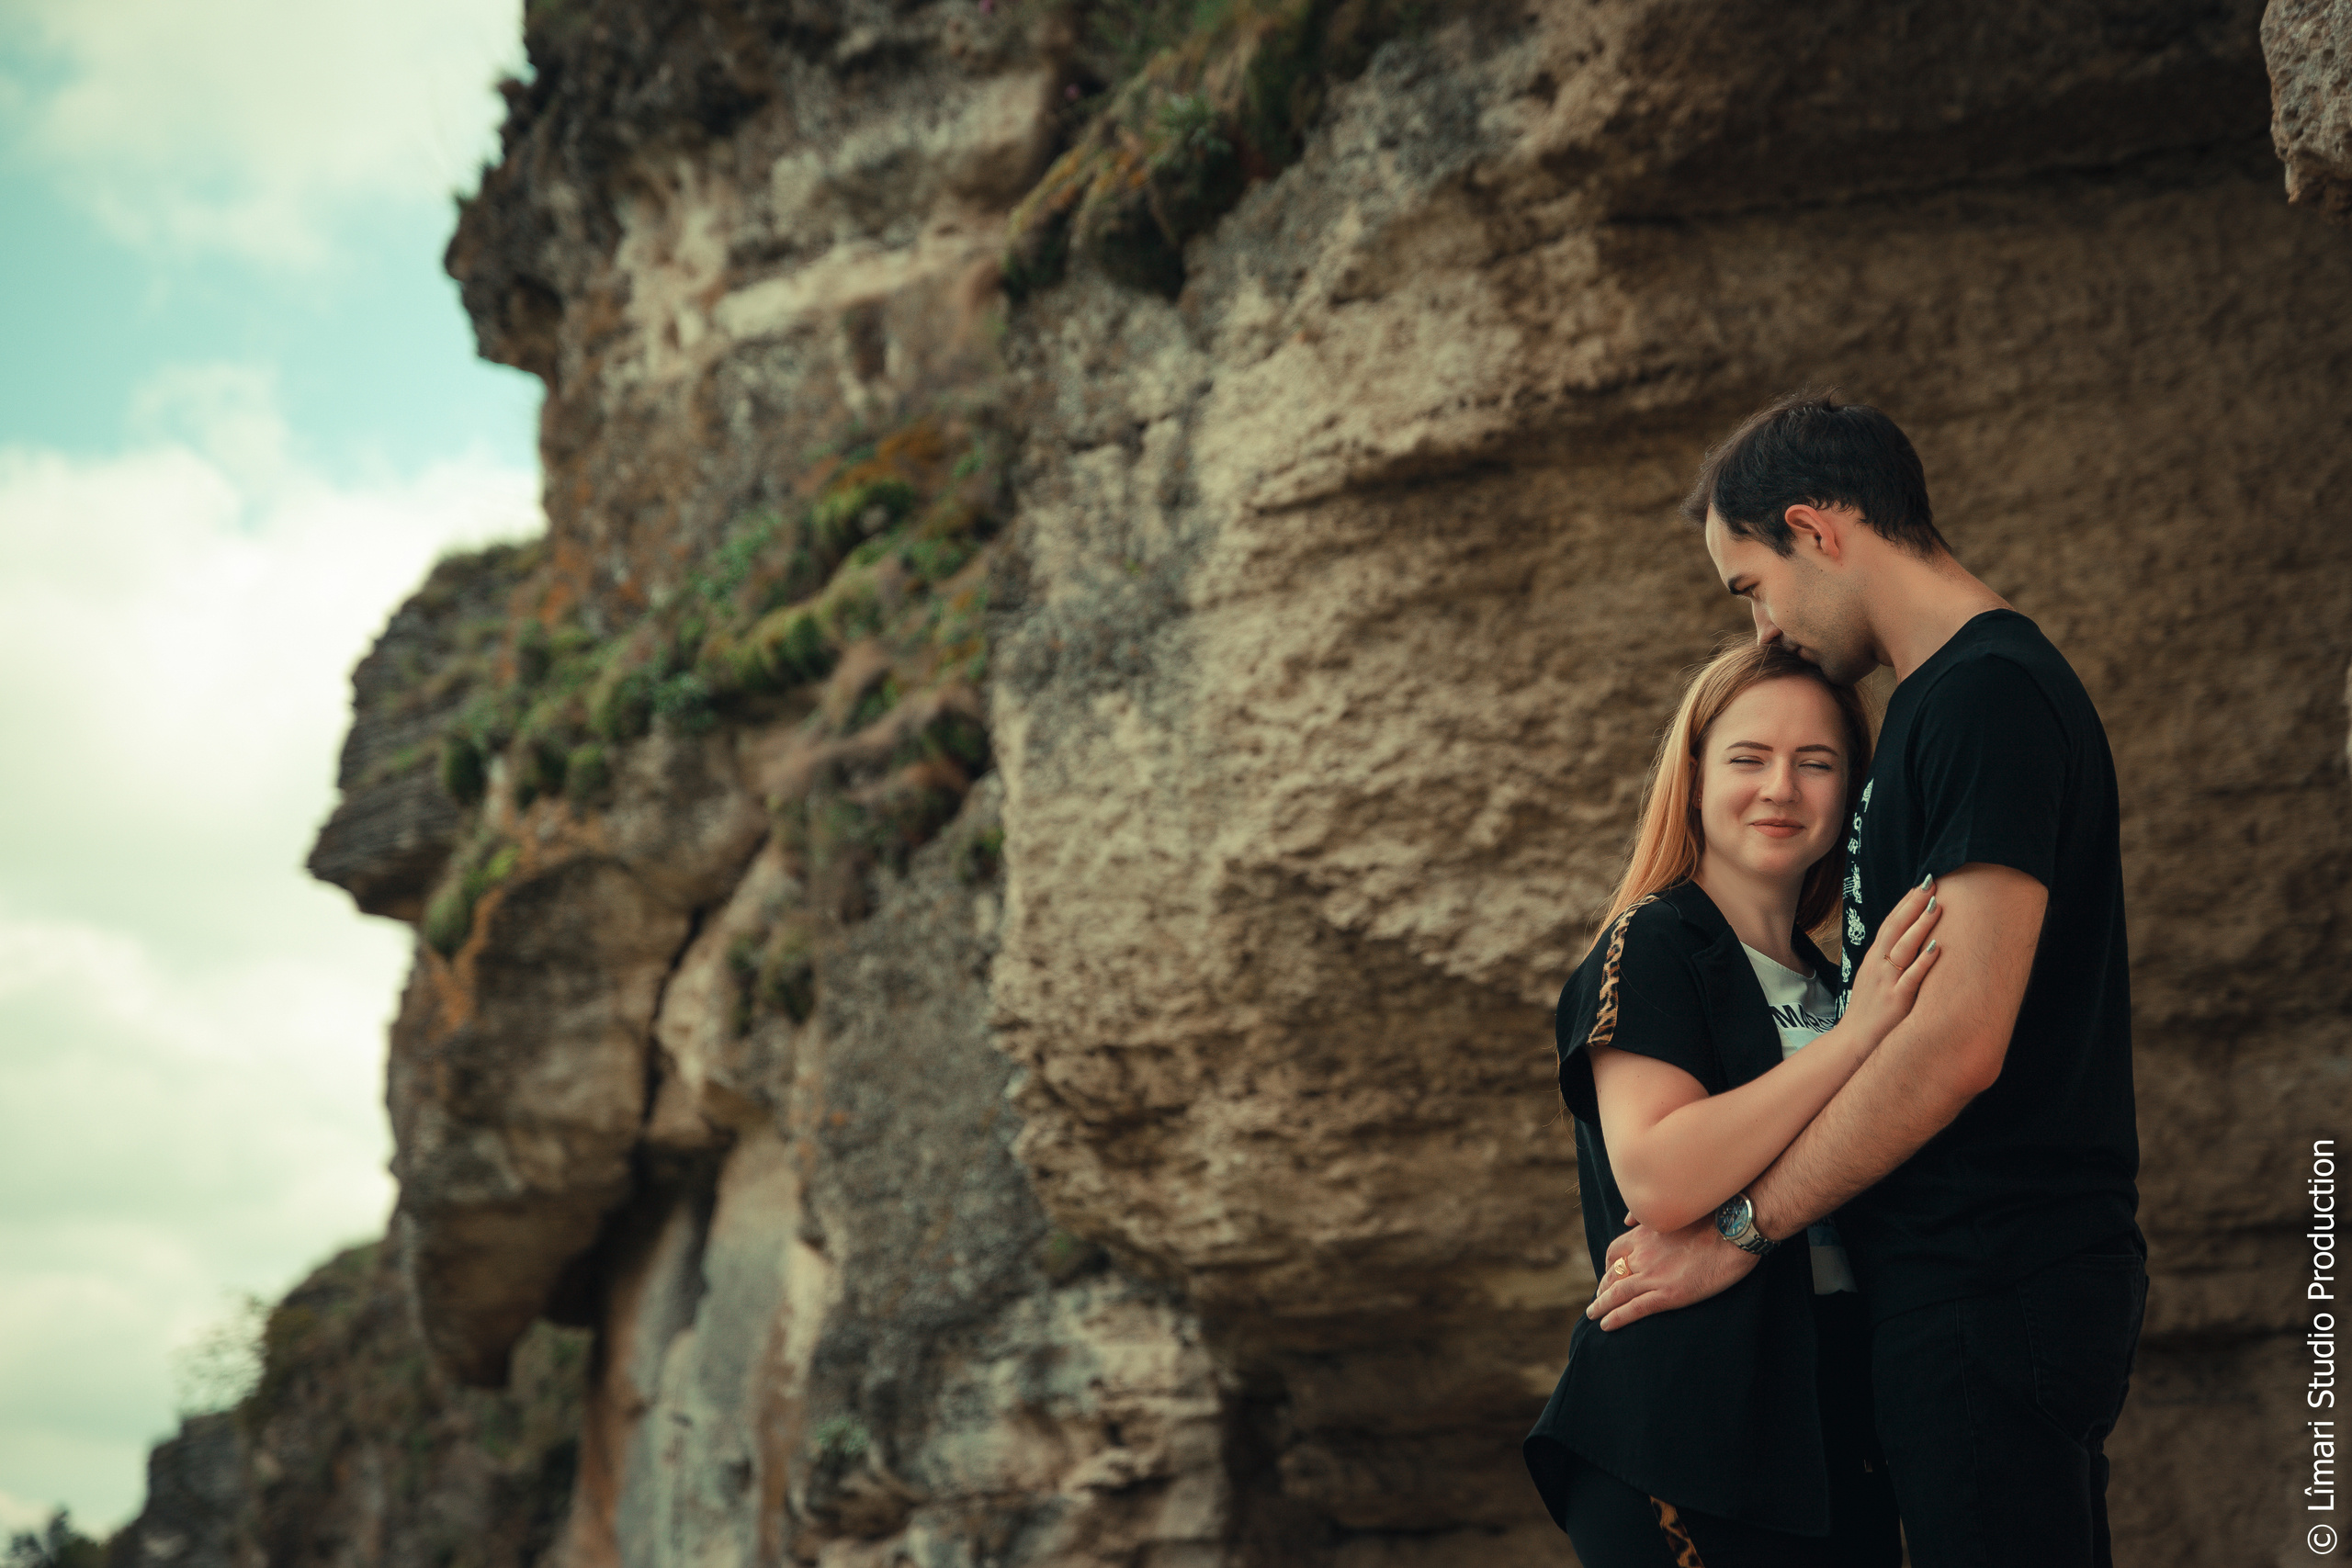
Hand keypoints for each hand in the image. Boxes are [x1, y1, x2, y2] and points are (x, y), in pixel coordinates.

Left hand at [1585, 1214, 1760, 1329]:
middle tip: (1599, 1298)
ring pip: (1617, 1293)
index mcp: (1645, 1235)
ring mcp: (1654, 1275)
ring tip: (1593, 1314)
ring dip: (1601, 1305)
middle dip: (1603, 1287)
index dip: (1609, 1264)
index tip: (1608, 1273)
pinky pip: (1634, 1308)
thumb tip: (1628, 1219)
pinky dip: (1617, 1317)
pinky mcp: (1668, 1294)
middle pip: (1613, 1273)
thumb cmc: (1715, 1218)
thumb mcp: (1676, 1210)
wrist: (1734, 1231)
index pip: (1615, 1251)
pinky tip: (1606, 1325)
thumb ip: (1650, 1216)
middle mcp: (1643, 1254)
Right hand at [1838, 876, 1943, 1046]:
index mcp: (1874, 959)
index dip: (1905, 903)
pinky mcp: (1896, 1000)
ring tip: (1936, 905)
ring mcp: (1886, 981)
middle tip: (1930, 883)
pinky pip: (1912, 977)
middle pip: (1895, 928)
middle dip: (1913, 904)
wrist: (1854, 1041)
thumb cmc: (1870, 1011)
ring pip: (1903, 947)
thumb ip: (1890, 961)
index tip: (1921, 884)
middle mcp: (1878, 965)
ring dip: (1920, 926)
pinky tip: (1938, 947)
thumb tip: (1910, 943)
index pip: (1890, 923)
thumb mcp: (1875, 980)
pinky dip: (1924, 961)